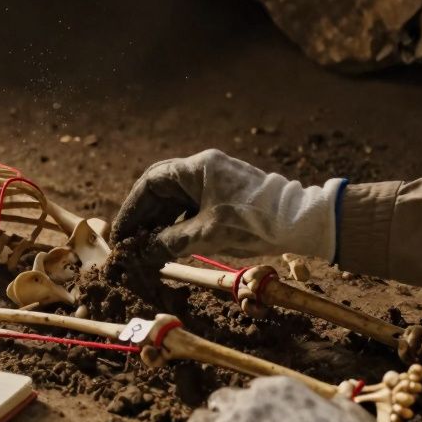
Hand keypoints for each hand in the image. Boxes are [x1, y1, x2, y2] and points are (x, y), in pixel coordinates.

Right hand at [111, 149, 344, 265]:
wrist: (300, 222)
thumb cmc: (253, 221)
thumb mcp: (207, 233)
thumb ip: (171, 242)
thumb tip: (144, 253)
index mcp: (197, 167)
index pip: (150, 182)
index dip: (131, 207)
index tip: (121, 231)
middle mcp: (203, 169)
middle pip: (160, 189)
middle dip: (143, 215)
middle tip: (130, 240)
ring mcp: (214, 181)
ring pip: (176, 200)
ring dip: (160, 222)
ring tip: (147, 247)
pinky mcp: (224, 196)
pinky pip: (191, 207)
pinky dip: (177, 224)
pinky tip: (170, 243)